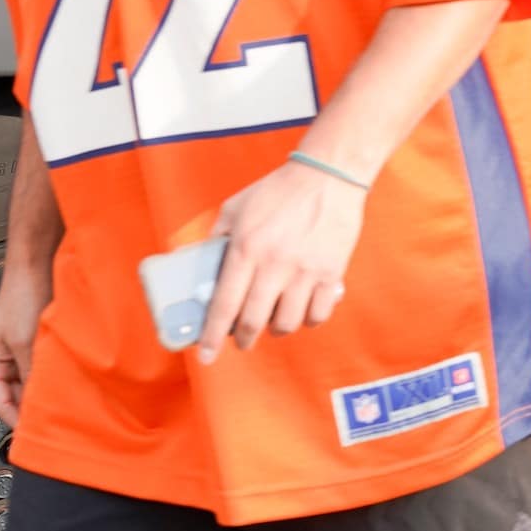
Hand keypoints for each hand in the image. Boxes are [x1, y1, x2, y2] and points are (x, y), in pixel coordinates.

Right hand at [0, 262, 51, 426]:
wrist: (39, 265)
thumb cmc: (22, 296)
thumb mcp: (24, 340)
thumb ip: (30, 370)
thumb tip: (39, 397)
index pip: (0, 402)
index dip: (15, 419)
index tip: (31, 433)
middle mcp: (6, 357)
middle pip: (19, 392)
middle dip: (34, 403)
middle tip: (55, 418)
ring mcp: (24, 347)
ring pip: (35, 378)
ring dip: (47, 386)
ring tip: (64, 399)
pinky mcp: (42, 337)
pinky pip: (47, 363)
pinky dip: (56, 371)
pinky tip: (70, 376)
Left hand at [197, 161, 364, 362]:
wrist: (329, 174)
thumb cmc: (280, 189)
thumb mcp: (236, 207)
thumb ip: (217, 236)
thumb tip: (198, 260)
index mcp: (246, 248)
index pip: (223, 305)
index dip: (212, 336)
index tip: (205, 356)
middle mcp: (274, 264)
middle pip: (254, 321)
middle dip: (244, 339)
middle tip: (242, 340)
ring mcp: (305, 270)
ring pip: (287, 323)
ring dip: (276, 329)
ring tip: (275, 320)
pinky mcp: (331, 272)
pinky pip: (318, 313)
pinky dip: (308, 319)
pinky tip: (303, 309)